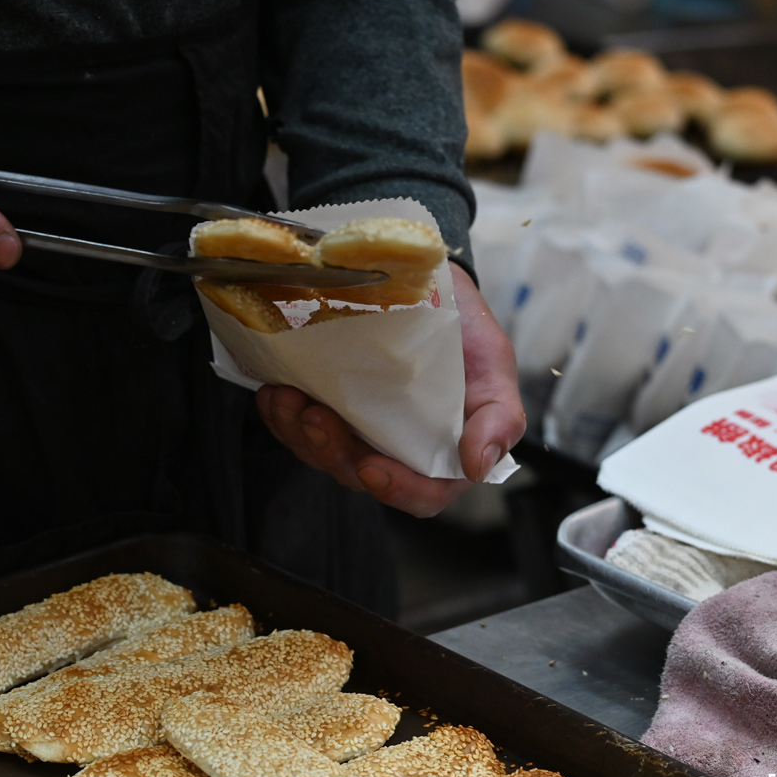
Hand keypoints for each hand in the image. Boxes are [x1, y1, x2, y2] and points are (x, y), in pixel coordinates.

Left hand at [256, 261, 525, 516]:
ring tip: (288, 399)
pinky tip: (276, 391)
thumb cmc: (467, 331)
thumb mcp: (495, 366)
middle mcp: (394, 451)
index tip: (371, 468)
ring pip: (319, 453)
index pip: (422, 495)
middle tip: (316, 416)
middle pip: (357, 474)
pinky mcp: (325, 407)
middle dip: (330, 451)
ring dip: (297, 433)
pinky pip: (293, 426)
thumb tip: (480, 465)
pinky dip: (280, 414)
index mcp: (441, 454)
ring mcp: (355, 431)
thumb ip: (500, 418)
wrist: (428, 281)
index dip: (397, 490)